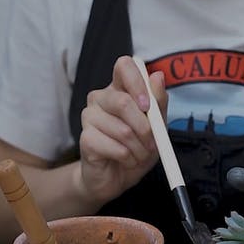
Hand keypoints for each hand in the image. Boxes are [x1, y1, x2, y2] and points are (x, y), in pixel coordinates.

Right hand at [79, 55, 166, 205]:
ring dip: (139, 148)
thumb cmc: (138, 147)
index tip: (147, 105)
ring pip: (122, 129)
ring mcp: (89, 116)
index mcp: (119, 88)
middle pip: (122, 101)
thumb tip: (157, 76)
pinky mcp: (85, 138)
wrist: (118, 178)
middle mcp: (101, 97)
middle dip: (144, 128)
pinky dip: (128, 158)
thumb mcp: (157, 125)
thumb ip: (159, 102)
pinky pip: (115, 147)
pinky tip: (126, 160)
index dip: (137, 82)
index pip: (124, 66)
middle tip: (152, 143)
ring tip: (139, 155)